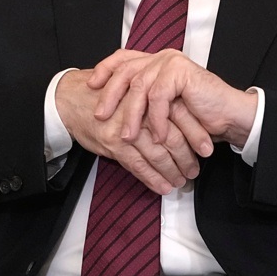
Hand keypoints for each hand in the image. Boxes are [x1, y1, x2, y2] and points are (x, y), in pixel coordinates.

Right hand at [54, 68, 200, 193]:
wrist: (70, 97)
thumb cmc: (102, 94)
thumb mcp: (131, 88)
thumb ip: (153, 102)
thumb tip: (181, 122)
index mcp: (148, 94)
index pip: (180, 115)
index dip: (195, 133)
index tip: (206, 147)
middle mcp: (140, 110)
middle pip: (171, 137)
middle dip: (187, 157)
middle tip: (195, 168)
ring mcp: (126, 128)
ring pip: (157, 154)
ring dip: (171, 171)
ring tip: (181, 180)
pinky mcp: (114, 143)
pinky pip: (138, 165)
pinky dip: (152, 178)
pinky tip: (162, 186)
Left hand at [88, 49, 257, 151]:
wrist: (228, 116)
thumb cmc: (197, 116)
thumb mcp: (161, 109)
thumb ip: (141, 102)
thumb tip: (106, 109)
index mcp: (155, 62)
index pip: (122, 58)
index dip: (105, 70)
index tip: (90, 86)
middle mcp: (161, 57)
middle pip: (125, 70)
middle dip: (110, 95)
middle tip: (99, 116)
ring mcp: (171, 62)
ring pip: (139, 87)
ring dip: (131, 115)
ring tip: (126, 137)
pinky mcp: (180, 72)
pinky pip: (158, 96)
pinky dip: (156, 118)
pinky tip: (157, 135)